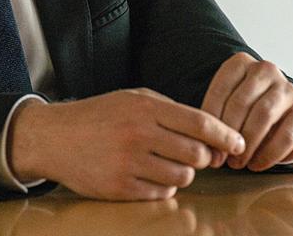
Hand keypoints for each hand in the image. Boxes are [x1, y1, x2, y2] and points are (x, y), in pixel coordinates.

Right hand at [8, 88, 246, 199]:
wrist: (53, 138)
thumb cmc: (99, 116)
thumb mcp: (133, 98)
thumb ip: (170, 110)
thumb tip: (210, 133)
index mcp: (145, 107)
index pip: (200, 123)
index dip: (225, 135)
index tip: (238, 144)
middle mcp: (138, 134)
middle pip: (196, 154)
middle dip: (203, 158)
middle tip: (196, 157)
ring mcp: (128, 163)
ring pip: (182, 177)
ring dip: (183, 174)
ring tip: (167, 165)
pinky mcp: (120, 188)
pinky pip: (161, 195)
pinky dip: (162, 189)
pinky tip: (149, 176)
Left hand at [201, 53, 292, 170]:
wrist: (279, 112)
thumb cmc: (244, 110)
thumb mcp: (225, 105)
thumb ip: (215, 119)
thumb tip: (209, 149)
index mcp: (241, 63)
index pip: (221, 89)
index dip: (211, 120)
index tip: (206, 143)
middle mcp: (266, 70)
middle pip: (241, 103)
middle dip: (229, 134)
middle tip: (223, 158)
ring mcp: (288, 89)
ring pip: (264, 116)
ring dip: (248, 145)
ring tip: (239, 163)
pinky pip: (287, 135)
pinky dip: (270, 154)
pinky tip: (258, 164)